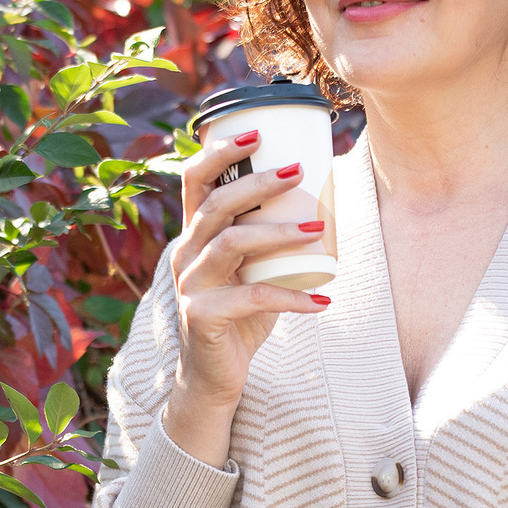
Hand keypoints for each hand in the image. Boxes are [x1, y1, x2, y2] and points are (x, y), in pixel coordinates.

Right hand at [161, 129, 329, 465]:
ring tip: (318, 228)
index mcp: (194, 235)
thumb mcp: (250, 270)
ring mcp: (190, 286)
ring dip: (278, 232)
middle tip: (298, 171)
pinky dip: (292, 298)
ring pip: (231, 244)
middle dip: (257, 183)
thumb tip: (322, 201)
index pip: (194, 180)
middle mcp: (185, 254)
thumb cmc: (239, 315)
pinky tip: (321, 302)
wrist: (214, 376)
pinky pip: (251, 299)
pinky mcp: (203, 318)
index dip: (219, 151)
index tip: (257, 132)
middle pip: (215, 204)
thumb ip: (267, 239)